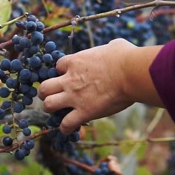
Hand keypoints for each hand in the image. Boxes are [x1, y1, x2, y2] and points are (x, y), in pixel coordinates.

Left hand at [38, 39, 162, 133]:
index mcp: (75, 62)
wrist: (130, 73)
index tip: (69, 76)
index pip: (58, 67)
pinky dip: (65, 128)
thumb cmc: (124, 57)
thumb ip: (107, 49)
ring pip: (48, 105)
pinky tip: (68, 128)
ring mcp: (74, 97)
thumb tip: (114, 48)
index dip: (61, 72)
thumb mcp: (113, 46)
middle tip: (54, 95)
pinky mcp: (84, 112)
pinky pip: (66, 124)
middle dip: (46, 92)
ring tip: (58, 112)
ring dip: (51, 109)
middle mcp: (69, 80)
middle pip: (44, 87)